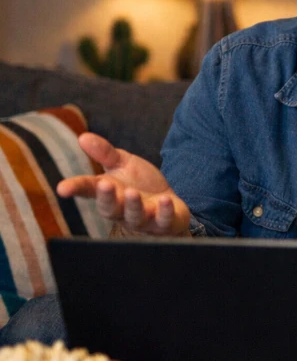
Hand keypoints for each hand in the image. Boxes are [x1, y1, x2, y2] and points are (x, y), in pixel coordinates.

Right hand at [55, 132, 190, 235]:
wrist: (170, 203)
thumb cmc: (140, 184)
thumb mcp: (123, 164)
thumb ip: (105, 153)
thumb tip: (82, 137)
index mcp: (109, 193)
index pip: (88, 190)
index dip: (75, 189)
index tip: (62, 188)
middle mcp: (122, 209)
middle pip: (110, 208)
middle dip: (107, 198)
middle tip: (104, 184)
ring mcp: (143, 218)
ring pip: (134, 216)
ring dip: (133, 205)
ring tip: (132, 192)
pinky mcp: (164, 223)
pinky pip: (163, 221)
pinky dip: (164, 212)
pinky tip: (165, 200)